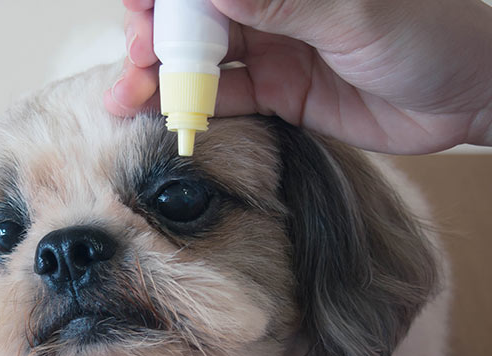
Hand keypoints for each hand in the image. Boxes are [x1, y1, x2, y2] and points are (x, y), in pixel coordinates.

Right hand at [104, 0, 491, 153]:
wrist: (464, 97)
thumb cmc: (430, 34)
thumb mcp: (356, 13)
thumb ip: (283, 1)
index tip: (138, 9)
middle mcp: (270, 5)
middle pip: (192, 17)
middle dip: (154, 37)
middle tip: (138, 62)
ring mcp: (270, 47)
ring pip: (199, 58)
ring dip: (159, 77)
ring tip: (125, 99)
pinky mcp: (276, 91)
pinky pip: (224, 97)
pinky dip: (191, 108)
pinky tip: (160, 117)